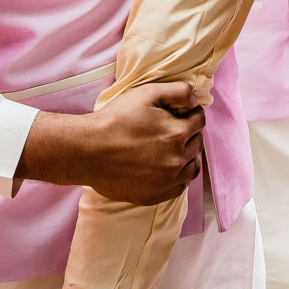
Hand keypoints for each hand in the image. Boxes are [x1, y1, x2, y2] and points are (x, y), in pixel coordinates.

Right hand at [19, 82, 203, 204]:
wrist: (88, 151)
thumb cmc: (115, 119)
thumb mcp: (146, 93)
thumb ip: (177, 92)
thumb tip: (194, 100)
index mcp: (177, 133)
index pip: (199, 121)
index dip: (191, 114)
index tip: (181, 113)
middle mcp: (176, 159)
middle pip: (197, 144)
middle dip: (190, 133)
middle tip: (173, 129)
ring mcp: (166, 181)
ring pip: (192, 168)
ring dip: (188, 156)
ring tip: (174, 149)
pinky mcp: (154, 196)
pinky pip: (179, 187)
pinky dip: (178, 177)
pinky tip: (167, 167)